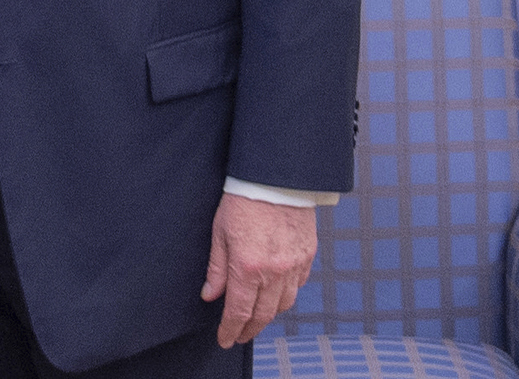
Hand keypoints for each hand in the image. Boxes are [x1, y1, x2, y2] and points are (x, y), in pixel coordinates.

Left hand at [200, 193, 316, 346]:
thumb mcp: (219, 232)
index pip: (239, 311)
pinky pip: (298, 285)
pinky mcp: (308, 255)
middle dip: (249, 329)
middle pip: (263, 315)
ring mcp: (294, 265)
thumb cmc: (243, 200)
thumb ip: (217, 268)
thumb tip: (210, 295)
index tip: (225, 339)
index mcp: (247, 267)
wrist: (276, 178)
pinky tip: (277, 293)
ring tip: (256, 317)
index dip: (231, 330)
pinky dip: (286, 294)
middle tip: (239, 336)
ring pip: (283, 304)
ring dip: (269, 314)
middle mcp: (274, 272)